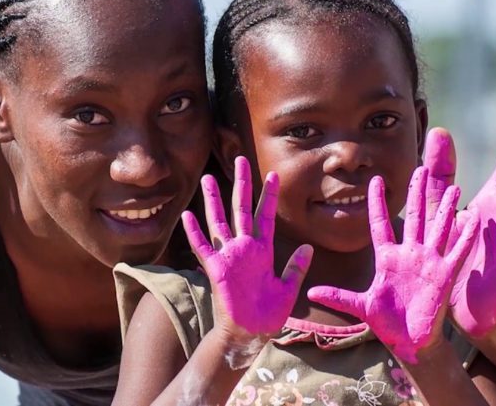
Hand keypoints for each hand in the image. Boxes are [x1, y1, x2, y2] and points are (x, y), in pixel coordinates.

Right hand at [182, 157, 312, 347]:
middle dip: (242, 185)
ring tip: (208, 178)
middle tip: (240, 160)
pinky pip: (202, 247)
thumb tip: (309, 246)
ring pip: (219, 221)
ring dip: (214, 200)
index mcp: (263, 251)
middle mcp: (244, 248)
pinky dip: (195, 232)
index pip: (266, 216)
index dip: (270, 196)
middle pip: (241, 209)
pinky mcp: (216, 269)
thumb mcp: (288, 290)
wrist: (250, 334)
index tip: (274, 174)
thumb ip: (296, 267)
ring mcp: (228, 256)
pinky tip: (187, 216)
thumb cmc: (269, 315)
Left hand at [308, 168, 478, 363]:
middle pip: (414, 217)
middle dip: (417, 194)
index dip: (377, 202)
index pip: (380, 224)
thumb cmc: (385, 323)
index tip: (375, 180)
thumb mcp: (360, 307)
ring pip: (438, 229)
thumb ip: (338, 297)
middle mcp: (409, 255)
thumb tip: (312, 291)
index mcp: (387, 258)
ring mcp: (428, 263)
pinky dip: (465, 236)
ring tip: (454, 187)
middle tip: (421, 168)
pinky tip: (473, 217)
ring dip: (446, 209)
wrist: (409, 341)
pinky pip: (457, 252)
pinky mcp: (444, 275)